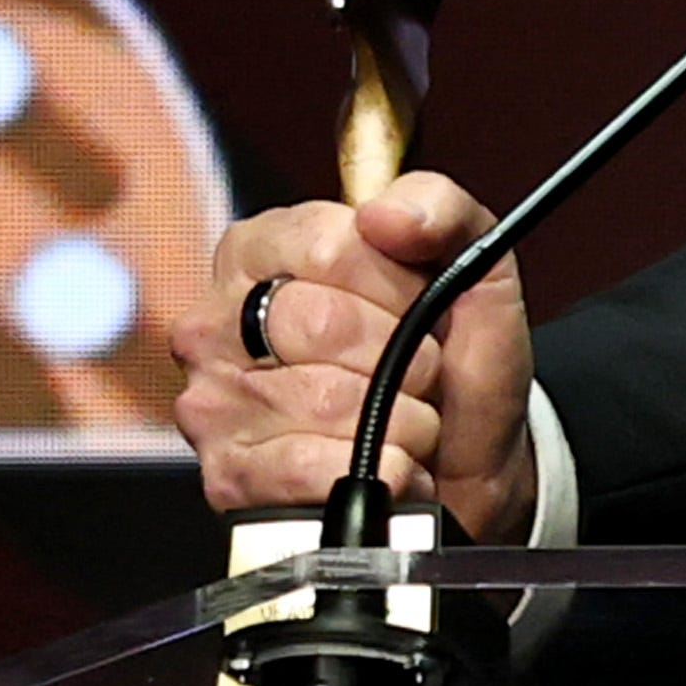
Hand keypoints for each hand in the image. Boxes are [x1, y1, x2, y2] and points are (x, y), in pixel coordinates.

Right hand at [173, 175, 535, 542]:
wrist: (470, 462)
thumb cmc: (453, 356)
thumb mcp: (471, 260)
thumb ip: (440, 207)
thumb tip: (388, 215)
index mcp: (261, 251)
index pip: (328, 246)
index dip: (397, 283)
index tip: (420, 302)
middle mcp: (219, 323)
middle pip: (320, 323)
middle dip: (403, 354)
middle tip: (422, 370)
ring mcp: (214, 403)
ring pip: (326, 401)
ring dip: (401, 419)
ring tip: (408, 418)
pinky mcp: (230, 478)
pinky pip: (311, 468)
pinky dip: (378, 471)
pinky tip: (388, 464)